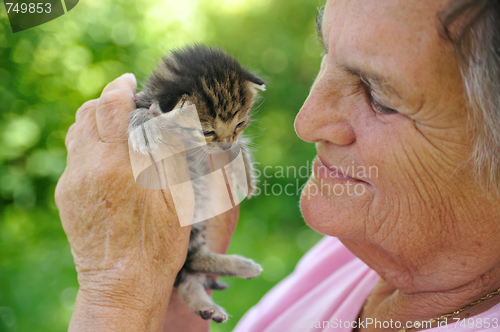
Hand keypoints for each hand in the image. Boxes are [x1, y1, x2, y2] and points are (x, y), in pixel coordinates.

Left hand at [56, 73, 191, 330]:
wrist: (122, 285)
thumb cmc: (158, 244)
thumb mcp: (179, 197)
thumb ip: (173, 152)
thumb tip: (172, 120)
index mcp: (119, 164)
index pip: (111, 105)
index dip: (122, 87)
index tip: (132, 82)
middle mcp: (88, 167)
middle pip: (88, 112)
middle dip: (109, 101)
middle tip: (131, 108)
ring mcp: (72, 181)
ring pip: (76, 132)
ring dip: (96, 121)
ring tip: (120, 130)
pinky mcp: (66, 195)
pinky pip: (74, 156)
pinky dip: (90, 144)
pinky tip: (111, 160)